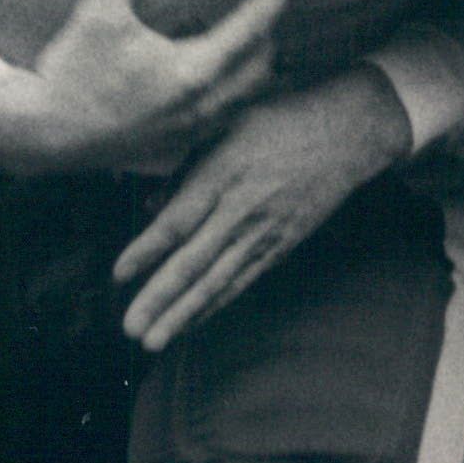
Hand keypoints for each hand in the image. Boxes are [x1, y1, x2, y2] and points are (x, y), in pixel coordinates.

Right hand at [0, 0, 286, 177]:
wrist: (44, 135)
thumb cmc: (75, 76)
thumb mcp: (98, 14)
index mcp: (196, 71)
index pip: (252, 29)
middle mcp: (204, 105)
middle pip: (260, 68)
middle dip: (268, 36)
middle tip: (262, 10)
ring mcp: (191, 131)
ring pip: (245, 99)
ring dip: (254, 71)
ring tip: (246, 46)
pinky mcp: (174, 146)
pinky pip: (222, 120)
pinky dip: (231, 97)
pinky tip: (213, 86)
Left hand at [112, 67, 413, 351]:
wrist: (345, 134)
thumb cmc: (279, 121)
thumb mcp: (226, 127)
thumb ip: (187, 169)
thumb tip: (152, 205)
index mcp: (223, 173)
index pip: (179, 220)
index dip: (147, 249)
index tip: (118, 275)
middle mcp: (242, 210)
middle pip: (195, 262)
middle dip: (161, 298)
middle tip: (131, 330)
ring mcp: (264, 233)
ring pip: (218, 281)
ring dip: (183, 314)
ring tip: (154, 341)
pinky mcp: (280, 247)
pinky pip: (242, 281)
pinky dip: (215, 305)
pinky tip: (191, 324)